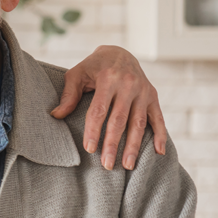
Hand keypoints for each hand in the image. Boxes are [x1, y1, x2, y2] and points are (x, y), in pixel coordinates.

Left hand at [51, 45, 166, 170]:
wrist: (120, 52)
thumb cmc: (94, 67)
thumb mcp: (77, 74)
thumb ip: (69, 95)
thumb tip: (56, 115)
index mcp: (108, 79)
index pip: (100, 110)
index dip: (94, 130)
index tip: (89, 149)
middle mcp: (129, 85)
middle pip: (120, 120)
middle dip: (113, 144)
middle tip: (107, 165)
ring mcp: (143, 91)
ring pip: (139, 123)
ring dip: (134, 145)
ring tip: (127, 165)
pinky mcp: (153, 96)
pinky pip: (158, 118)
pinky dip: (161, 135)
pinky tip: (159, 152)